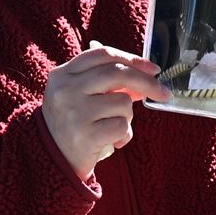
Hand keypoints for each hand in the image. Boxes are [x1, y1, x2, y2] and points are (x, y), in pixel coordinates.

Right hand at [43, 44, 167, 180]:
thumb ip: (106, 80)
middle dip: (146, 82)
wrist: (52, 160)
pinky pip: (122, 126)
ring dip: (127, 116)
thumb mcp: (80, 94)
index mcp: (62, 74)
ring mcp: (74, 112)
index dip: (132, 59)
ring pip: (122, 102)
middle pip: (117, 73)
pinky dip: (124, 135)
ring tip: (110, 126)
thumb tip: (145, 74)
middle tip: (162, 92)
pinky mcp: (85, 135)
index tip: (153, 69)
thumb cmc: (73, 123)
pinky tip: (111, 141)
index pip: (103, 55)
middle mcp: (65, 90)